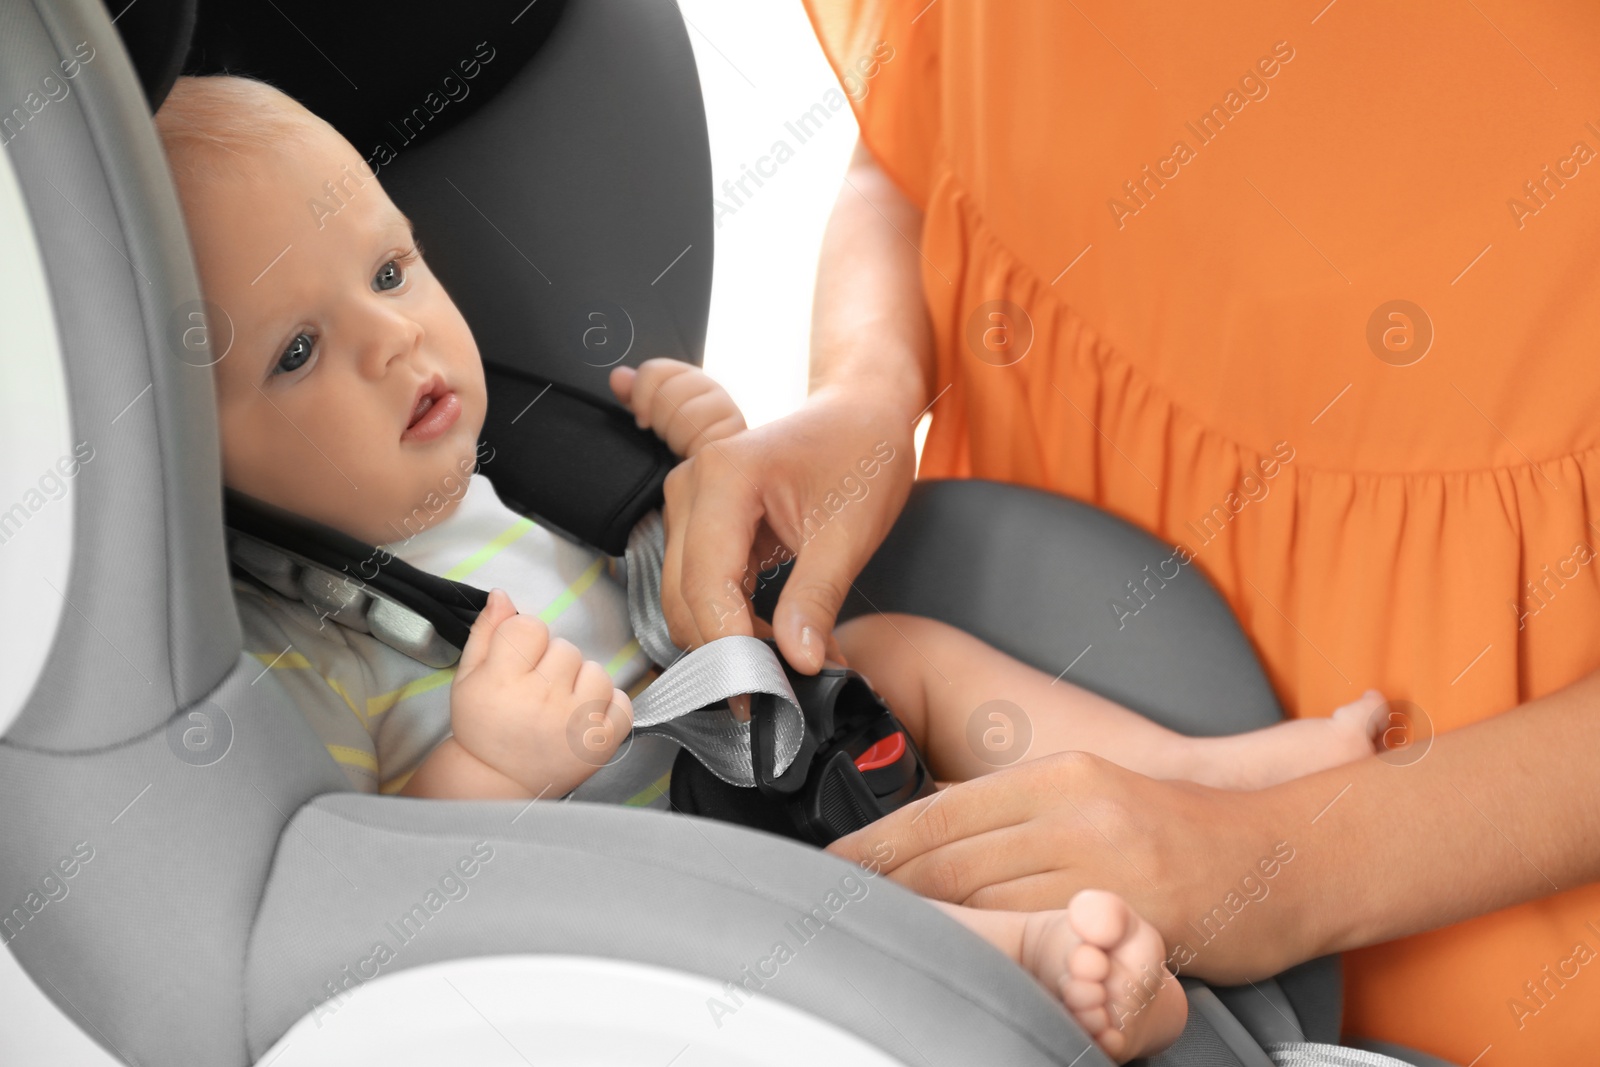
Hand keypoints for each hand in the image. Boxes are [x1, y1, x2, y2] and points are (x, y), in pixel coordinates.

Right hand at [450, 588, 633, 796]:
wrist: (496, 780)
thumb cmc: (483, 727)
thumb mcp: (469, 677)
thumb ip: (487, 632)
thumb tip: (503, 595)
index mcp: (504, 681)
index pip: (531, 627)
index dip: (526, 639)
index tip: (520, 660)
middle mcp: (542, 700)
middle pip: (566, 648)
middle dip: (552, 662)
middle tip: (536, 689)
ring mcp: (576, 722)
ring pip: (596, 670)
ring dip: (581, 682)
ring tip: (560, 703)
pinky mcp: (600, 743)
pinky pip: (623, 702)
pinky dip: (609, 705)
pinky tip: (584, 715)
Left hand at [609, 359, 746, 458]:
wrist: (709, 478)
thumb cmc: (681, 447)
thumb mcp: (653, 419)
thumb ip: (636, 396)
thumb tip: (618, 377)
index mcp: (688, 379)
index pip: (655, 371)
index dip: (641, 395)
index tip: (642, 419)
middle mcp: (711, 388)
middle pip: (669, 393)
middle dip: (661, 422)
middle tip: (666, 437)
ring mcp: (727, 409)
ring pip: (687, 415)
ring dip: (677, 439)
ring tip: (682, 448)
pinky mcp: (737, 433)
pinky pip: (705, 438)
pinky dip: (694, 451)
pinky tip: (695, 456)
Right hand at [652, 388, 914, 674]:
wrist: (861, 414)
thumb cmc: (861, 451)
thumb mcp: (849, 532)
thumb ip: (816, 599)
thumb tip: (798, 661)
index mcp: (724, 477)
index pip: (705, 584)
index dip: (728, 647)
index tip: (761, 692)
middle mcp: (692, 487)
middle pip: (684, 598)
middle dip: (727, 651)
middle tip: (779, 690)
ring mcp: (689, 504)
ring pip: (685, 600)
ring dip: (728, 640)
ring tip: (786, 661)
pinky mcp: (699, 523)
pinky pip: (700, 587)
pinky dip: (731, 621)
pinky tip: (773, 636)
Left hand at [825, 752, 1312, 984]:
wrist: (1289, 854)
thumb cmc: (1182, 830)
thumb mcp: (1098, 795)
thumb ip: (1024, 810)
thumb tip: (941, 825)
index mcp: (1062, 775)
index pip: (944, 808)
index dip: (880, 840)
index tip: (830, 862)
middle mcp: (1077, 812)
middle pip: (953, 857)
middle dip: (884, 886)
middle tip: (829, 905)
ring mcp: (1107, 869)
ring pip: (987, 903)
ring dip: (926, 923)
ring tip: (873, 937)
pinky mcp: (1134, 923)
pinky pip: (1044, 946)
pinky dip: (995, 958)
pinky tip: (960, 968)